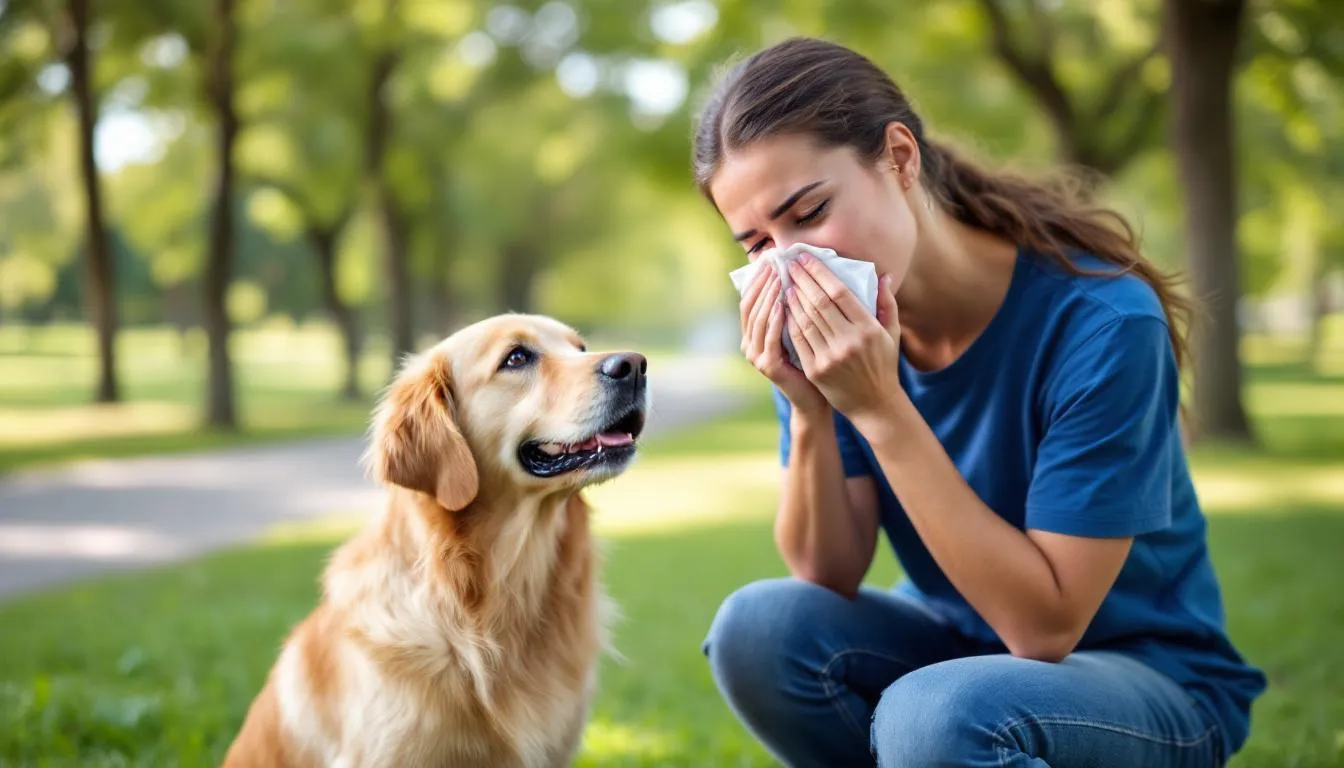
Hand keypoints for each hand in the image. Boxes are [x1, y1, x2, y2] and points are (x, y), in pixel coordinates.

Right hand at [739, 264, 826, 414]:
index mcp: (755, 332)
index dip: (758, 278)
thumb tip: (796, 272)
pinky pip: (769, 337)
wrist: (816, 397)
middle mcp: (750, 343)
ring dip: (768, 296)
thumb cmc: (812, 359)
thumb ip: (793, 306)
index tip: (770, 257)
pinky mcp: (768, 366)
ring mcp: (756, 356)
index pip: (750, 298)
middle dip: (762, 282)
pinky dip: (774, 319)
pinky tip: (783, 303)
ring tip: (779, 276)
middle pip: (749, 305)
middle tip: (774, 262)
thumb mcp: (800, 328)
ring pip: (758, 319)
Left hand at [783, 252, 902, 421]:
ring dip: (793, 298)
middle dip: (802, 280)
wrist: (874, 404)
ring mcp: (831, 357)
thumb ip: (886, 303)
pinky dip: (789, 322)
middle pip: (819, 303)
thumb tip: (883, 275)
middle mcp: (849, 341)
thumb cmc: (883, 364)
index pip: (839, 293)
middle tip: (790, 264)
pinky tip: (784, 308)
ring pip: (806, 320)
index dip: (820, 273)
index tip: (806, 259)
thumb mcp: (891, 333)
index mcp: (868, 328)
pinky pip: (799, 340)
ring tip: (785, 283)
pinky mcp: (816, 370)